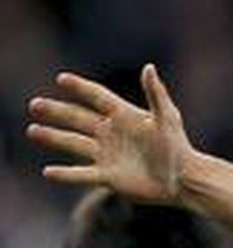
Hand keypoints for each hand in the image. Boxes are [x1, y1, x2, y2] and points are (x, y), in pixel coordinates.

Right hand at [26, 65, 194, 203]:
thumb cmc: (179, 147)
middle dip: (56, 111)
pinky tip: (47, 172)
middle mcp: (112, 134)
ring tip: (32, 130)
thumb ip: (156, 93)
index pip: (98, 97)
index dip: (81, 88)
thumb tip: (148, 67)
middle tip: (34, 104)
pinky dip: (64, 174)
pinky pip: (81, 174)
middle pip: (78, 119)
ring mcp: (108, 155)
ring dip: (52, 137)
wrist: (184, 180)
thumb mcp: (167, 118)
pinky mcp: (108, 177)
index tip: (61, 79)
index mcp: (125, 116)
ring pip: (73, 144)